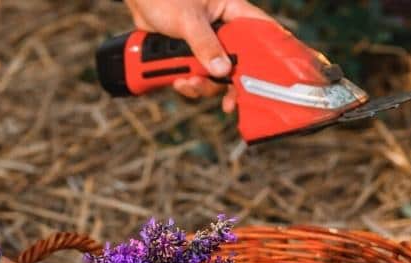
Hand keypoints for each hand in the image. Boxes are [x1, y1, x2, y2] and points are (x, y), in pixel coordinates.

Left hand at [122, 0, 275, 112]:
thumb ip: (205, 44)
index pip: (260, 32)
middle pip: (239, 63)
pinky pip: (197, 77)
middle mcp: (224, 30)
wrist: (138, 0)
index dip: (270, 54)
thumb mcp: (187, 20)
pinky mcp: (192, 56)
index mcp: (232, 11)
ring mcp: (208, 44)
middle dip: (228, 83)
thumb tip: (221, 70)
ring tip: (187, 84)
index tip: (271, 80)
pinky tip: (178, 82)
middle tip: (227, 103)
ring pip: (216, 74)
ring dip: (203, 86)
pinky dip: (189, 84)